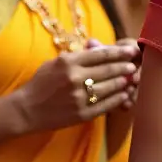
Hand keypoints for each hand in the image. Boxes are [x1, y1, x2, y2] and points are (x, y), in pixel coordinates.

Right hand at [14, 41, 138, 132]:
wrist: (27, 109)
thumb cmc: (41, 83)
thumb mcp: (55, 63)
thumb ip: (77, 56)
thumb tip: (99, 48)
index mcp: (68, 62)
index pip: (100, 55)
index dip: (119, 53)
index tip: (131, 51)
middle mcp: (75, 78)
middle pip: (108, 70)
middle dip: (124, 66)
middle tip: (134, 65)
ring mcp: (79, 97)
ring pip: (110, 87)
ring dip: (123, 82)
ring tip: (131, 78)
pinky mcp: (82, 113)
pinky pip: (106, 104)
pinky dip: (117, 99)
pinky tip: (124, 94)